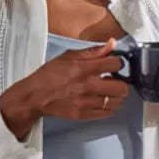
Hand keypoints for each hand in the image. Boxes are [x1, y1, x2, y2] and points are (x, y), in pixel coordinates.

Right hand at [0, 38, 127, 138]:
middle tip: (113, 81)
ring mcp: (88, 102)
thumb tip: (113, 43)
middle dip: (121, 83)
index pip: (116, 64)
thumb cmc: (51, 74)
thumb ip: (93, 51)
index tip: (113, 65)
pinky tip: (100, 101)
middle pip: (122, 88)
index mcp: (84, 68)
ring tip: (107, 92)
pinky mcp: (85, 115)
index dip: (118, 63)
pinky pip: (108, 113)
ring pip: (118, 102)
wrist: (36, 96)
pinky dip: (108, 107)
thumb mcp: (69, 56)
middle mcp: (89, 86)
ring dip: (115, 96)